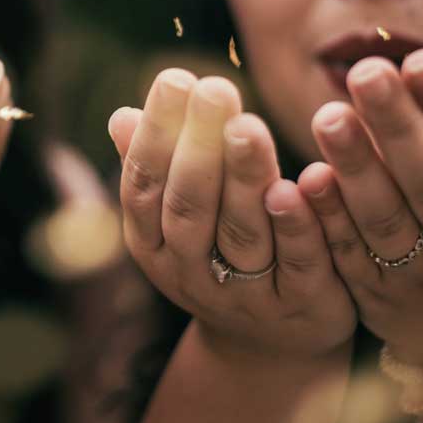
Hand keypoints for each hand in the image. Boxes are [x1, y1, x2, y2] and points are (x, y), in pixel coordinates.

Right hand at [110, 70, 355, 357]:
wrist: (275, 343)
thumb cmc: (221, 254)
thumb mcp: (180, 217)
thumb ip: (158, 166)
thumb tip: (121, 115)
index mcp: (153, 245)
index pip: (144, 186)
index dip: (156, 134)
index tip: (175, 78)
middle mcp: (191, 273)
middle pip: (189, 208)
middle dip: (198, 147)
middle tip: (214, 88)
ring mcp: (245, 295)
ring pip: (241, 234)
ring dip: (243, 178)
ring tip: (249, 124)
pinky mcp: (302, 306)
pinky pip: (297, 264)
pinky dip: (296, 225)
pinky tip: (299, 183)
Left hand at [298, 49, 422, 363]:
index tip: (421, 58)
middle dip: (399, 126)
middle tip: (366, 72)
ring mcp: (421, 275)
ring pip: (386, 220)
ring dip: (356, 167)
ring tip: (328, 115)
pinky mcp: (374, 294)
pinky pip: (348, 254)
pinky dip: (327, 217)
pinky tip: (305, 177)